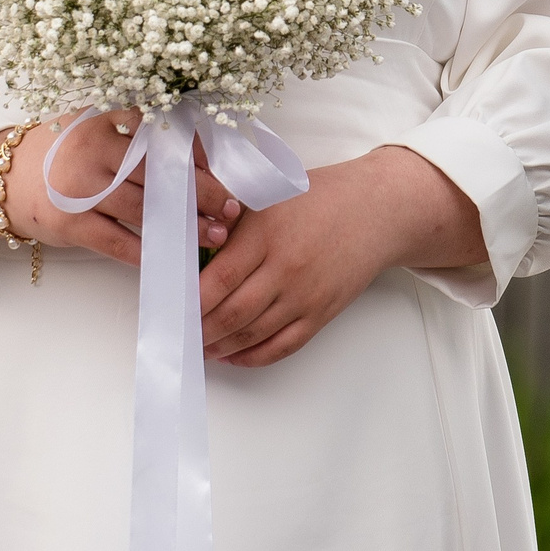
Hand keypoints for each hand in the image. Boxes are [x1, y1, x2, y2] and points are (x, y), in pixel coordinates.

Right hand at [0, 110, 241, 268]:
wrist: (6, 181)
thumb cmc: (65, 154)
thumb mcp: (97, 128)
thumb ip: (138, 133)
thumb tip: (201, 152)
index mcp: (102, 119)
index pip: (157, 131)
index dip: (193, 150)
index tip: (223, 166)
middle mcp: (90, 150)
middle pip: (158, 173)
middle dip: (200, 192)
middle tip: (232, 206)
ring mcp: (78, 189)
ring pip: (143, 208)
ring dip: (183, 224)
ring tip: (215, 233)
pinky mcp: (69, 224)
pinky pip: (117, 241)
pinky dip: (147, 250)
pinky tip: (172, 256)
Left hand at [200, 147, 484, 366]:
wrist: (379, 210)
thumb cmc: (322, 197)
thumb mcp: (272, 194)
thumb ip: (233, 218)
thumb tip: (191, 245)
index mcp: (268, 231)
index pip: (217, 278)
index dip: (189, 300)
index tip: (170, 306)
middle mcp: (287, 267)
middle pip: (230, 313)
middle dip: (199, 329)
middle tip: (179, 332)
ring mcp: (306, 294)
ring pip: (252, 334)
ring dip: (220, 346)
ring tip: (201, 345)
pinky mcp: (323, 313)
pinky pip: (282, 346)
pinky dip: (253, 357)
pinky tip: (234, 355)